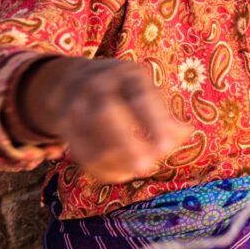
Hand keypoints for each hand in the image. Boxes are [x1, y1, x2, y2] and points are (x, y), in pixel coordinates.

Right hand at [18, 57, 191, 182]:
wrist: (74, 79)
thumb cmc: (125, 91)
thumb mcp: (146, 92)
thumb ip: (165, 115)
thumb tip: (186, 135)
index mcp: (126, 74)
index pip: (140, 98)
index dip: (154, 124)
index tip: (167, 149)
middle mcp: (96, 85)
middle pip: (106, 114)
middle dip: (127, 143)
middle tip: (147, 167)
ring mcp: (75, 104)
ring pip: (90, 137)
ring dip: (116, 160)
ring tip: (137, 171)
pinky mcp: (63, 125)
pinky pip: (80, 152)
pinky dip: (101, 169)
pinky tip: (121, 174)